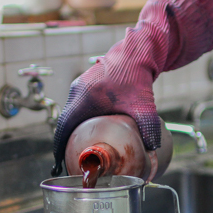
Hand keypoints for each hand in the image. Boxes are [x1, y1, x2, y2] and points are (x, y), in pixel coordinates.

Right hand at [51, 0, 212, 175]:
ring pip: (71, 114)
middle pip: (65, 122)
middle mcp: (76, 91)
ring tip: (78, 149)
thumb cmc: (137, 74)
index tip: (59, 162)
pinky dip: (79, 121)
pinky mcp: (86, 85)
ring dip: (72, 131)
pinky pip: (77, 107)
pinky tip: (87, 130)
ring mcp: (80, 86)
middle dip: (66, 142)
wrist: (138, 50)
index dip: (59, 147)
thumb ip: (148, 127)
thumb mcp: (143, 104)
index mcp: (83, 97)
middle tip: (71, 161)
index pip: (63, 127)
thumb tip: (152, 149)